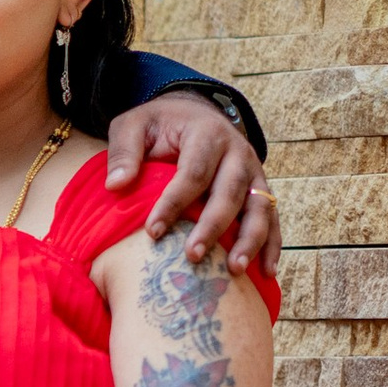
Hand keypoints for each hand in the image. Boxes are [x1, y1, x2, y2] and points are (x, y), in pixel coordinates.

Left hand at [105, 93, 278, 280]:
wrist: (193, 114)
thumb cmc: (161, 126)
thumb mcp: (133, 126)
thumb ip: (124, 151)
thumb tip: (116, 185)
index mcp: (207, 134)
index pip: (193, 172)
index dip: (174, 203)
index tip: (152, 232)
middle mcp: (237, 152)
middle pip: (229, 192)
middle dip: (212, 227)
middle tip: (193, 256)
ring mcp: (253, 172)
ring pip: (259, 208)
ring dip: (249, 241)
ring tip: (234, 270)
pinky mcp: (260, 190)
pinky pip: (271, 218)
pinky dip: (271, 245)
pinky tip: (266, 272)